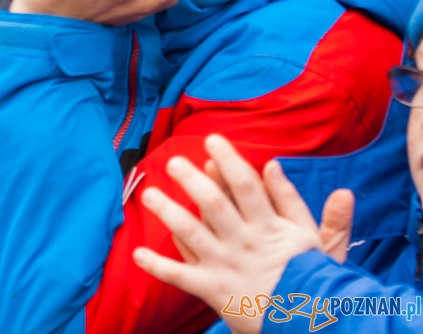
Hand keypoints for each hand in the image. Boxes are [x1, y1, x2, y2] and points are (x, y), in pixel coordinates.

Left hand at [132, 135, 348, 333]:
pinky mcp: (213, 290)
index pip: (247, 187)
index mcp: (269, 227)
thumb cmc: (312, 278)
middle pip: (214, 205)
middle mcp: (244, 242)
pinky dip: (159, 267)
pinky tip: (138, 254)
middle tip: (173, 162)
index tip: (212, 140)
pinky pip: (181, 277)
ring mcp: (225, 266)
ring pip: (193, 234)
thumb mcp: (316, 239)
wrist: (310, 324)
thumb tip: (274, 163)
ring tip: (150, 194)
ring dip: (169, 213)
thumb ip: (294, 200)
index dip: (229, 161)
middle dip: (192, 181)